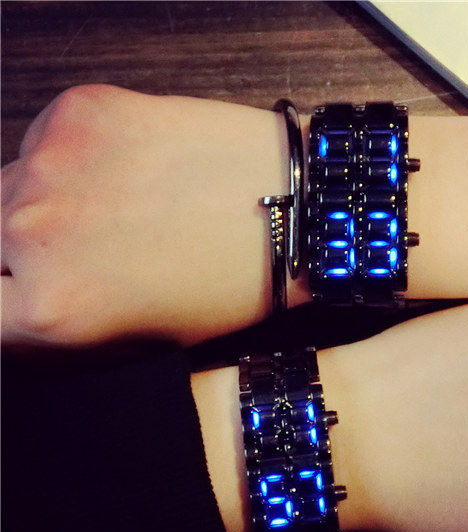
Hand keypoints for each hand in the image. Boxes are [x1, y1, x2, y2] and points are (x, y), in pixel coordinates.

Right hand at [1, 85, 309, 346]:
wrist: (292, 207)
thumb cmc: (233, 283)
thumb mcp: (143, 338)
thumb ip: (63, 328)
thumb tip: (16, 307)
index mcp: (53, 310)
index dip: (9, 306)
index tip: (28, 296)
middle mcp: (33, 236)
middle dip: (18, 253)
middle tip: (80, 249)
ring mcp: (51, 165)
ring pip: (8, 186)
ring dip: (45, 203)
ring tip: (116, 207)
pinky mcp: (78, 111)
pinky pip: (43, 141)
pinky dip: (72, 158)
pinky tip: (130, 168)